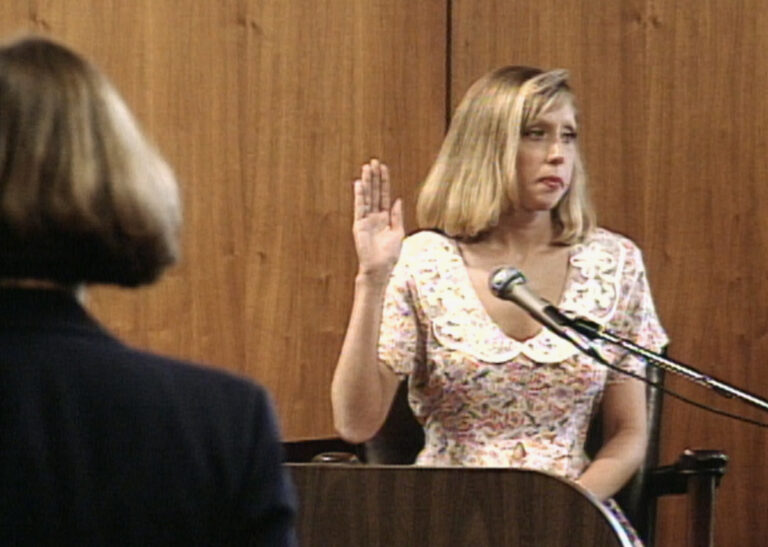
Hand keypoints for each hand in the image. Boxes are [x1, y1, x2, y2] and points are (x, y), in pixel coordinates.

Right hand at [352, 159, 403, 283]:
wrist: (379, 269)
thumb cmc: (389, 255)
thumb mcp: (398, 232)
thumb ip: (397, 216)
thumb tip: (397, 199)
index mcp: (385, 218)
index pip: (384, 195)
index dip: (384, 181)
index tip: (383, 167)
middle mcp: (374, 216)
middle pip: (375, 192)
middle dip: (374, 177)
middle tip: (374, 161)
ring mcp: (366, 219)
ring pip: (367, 196)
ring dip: (367, 182)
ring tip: (366, 167)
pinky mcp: (359, 224)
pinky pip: (360, 207)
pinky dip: (360, 196)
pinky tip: (359, 184)